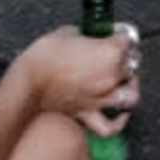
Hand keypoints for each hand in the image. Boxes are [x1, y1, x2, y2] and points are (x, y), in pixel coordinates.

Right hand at [13, 25, 141, 129]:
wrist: (26, 83)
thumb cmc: (44, 55)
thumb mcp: (67, 32)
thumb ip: (86, 35)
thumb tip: (90, 37)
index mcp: (110, 51)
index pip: (129, 39)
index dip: (123, 34)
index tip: (116, 32)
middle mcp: (111, 75)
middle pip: (132, 65)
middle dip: (126, 57)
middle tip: (115, 52)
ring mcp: (101, 98)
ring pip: (130, 95)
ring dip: (129, 87)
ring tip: (123, 81)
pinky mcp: (87, 115)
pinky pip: (110, 126)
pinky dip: (119, 123)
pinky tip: (121, 114)